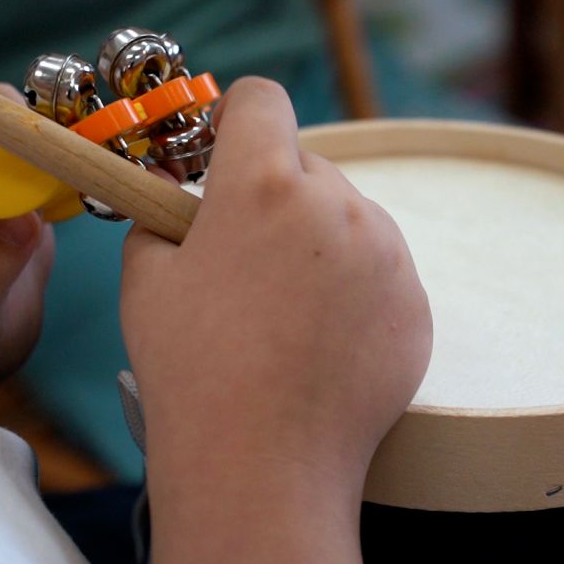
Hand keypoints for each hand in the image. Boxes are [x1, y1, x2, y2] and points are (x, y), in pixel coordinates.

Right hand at [120, 77, 431, 563]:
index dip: (237, 116)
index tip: (224, 145)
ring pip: (349, 220)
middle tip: (246, 261)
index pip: (262, 100)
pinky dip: (355, 293)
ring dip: (319, 245)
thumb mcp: (147, 280)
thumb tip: (181, 210)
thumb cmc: (193, 370)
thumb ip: (164, 221)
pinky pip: (382, 273)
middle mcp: (337, 205)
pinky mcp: (416, 304)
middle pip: (307, 167)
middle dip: (276, 197)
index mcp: (263, 184)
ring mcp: (387, 255)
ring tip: (286, 316)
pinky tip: (322, 345)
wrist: (262, 464)